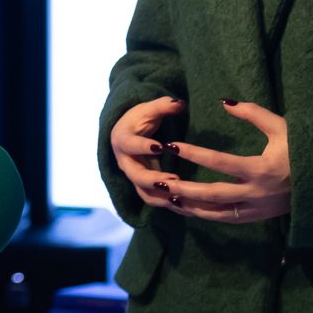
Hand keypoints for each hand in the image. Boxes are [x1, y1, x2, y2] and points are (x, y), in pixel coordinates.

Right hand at [107, 96, 187, 213]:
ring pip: (145, 194)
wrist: (127, 135)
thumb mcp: (149, 110)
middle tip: (176, 181)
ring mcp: (134, 178)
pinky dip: (170, 206)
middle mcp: (126, 163)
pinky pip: (155, 201)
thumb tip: (179, 102)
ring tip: (183, 200)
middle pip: (136, 176)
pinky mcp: (144, 188)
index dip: (143, 147)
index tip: (160, 147)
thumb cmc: (139, 120)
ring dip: (163, 199)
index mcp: (123, 141)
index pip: (131, 145)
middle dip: (154, 180)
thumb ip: (163, 106)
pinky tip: (189, 209)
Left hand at [156, 100, 291, 224]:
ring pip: (217, 213)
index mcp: (262, 169)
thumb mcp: (281, 127)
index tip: (172, 146)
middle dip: (185, 189)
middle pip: (213, 194)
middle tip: (159, 182)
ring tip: (167, 197)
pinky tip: (188, 208)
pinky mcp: (258, 217)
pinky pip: (227, 219)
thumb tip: (224, 101)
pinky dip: (206, 215)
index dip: (194, 154)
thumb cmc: (302, 149)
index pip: (221, 163)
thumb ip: (252, 113)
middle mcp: (258, 193)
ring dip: (191, 207)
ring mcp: (258, 209)